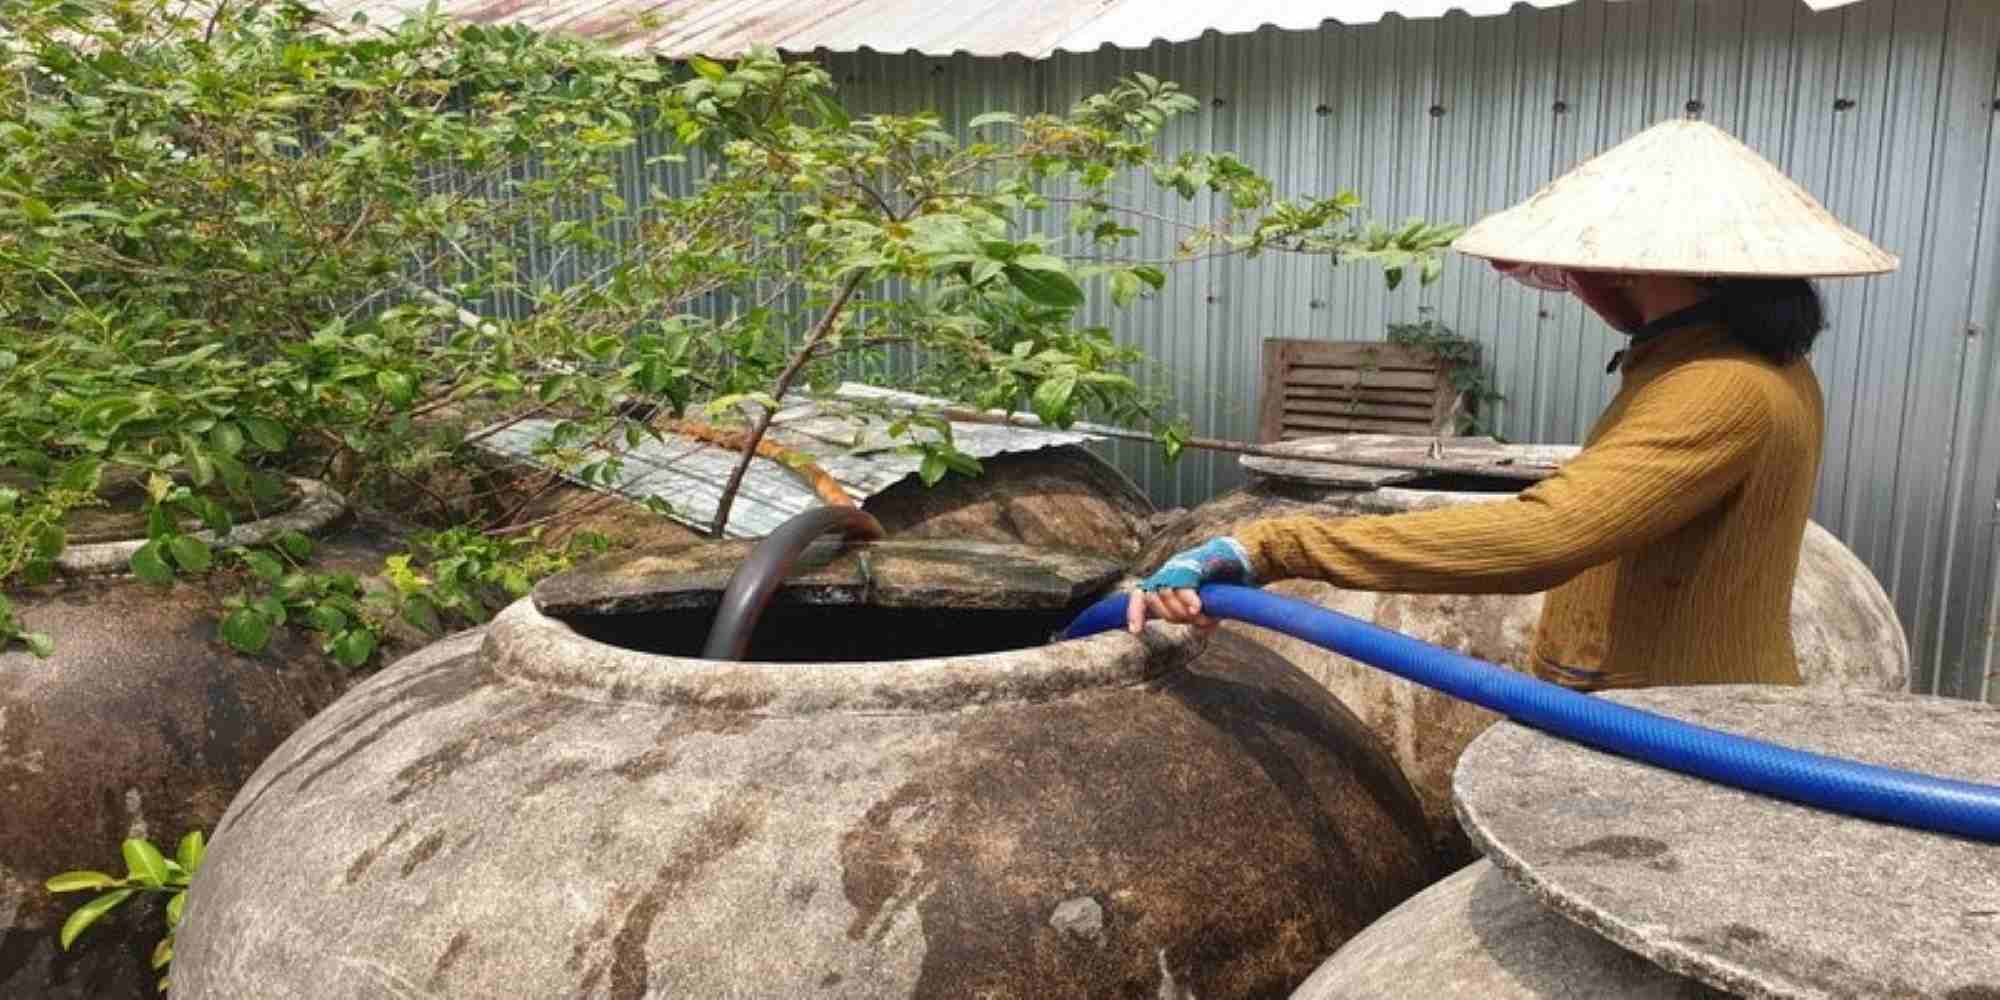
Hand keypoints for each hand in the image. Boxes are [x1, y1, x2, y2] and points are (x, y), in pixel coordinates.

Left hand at [1124, 537, 1252, 634]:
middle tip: (1196, 618)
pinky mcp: (1193, 564)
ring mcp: (1178, 566)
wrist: (1242, 558)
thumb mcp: (1210, 606)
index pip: (1140, 596)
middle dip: (1173, 616)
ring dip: (1183, 610)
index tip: (1135, 631)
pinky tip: (1197, 608)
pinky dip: (1188, 599)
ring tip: (1202, 612)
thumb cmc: (1224, 582)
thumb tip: (1198, 628)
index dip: (1136, 613)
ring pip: (1166, 593)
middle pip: (1155, 600)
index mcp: (1166, 582)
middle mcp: (1168, 573)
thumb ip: (1201, 618)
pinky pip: (1183, 584)